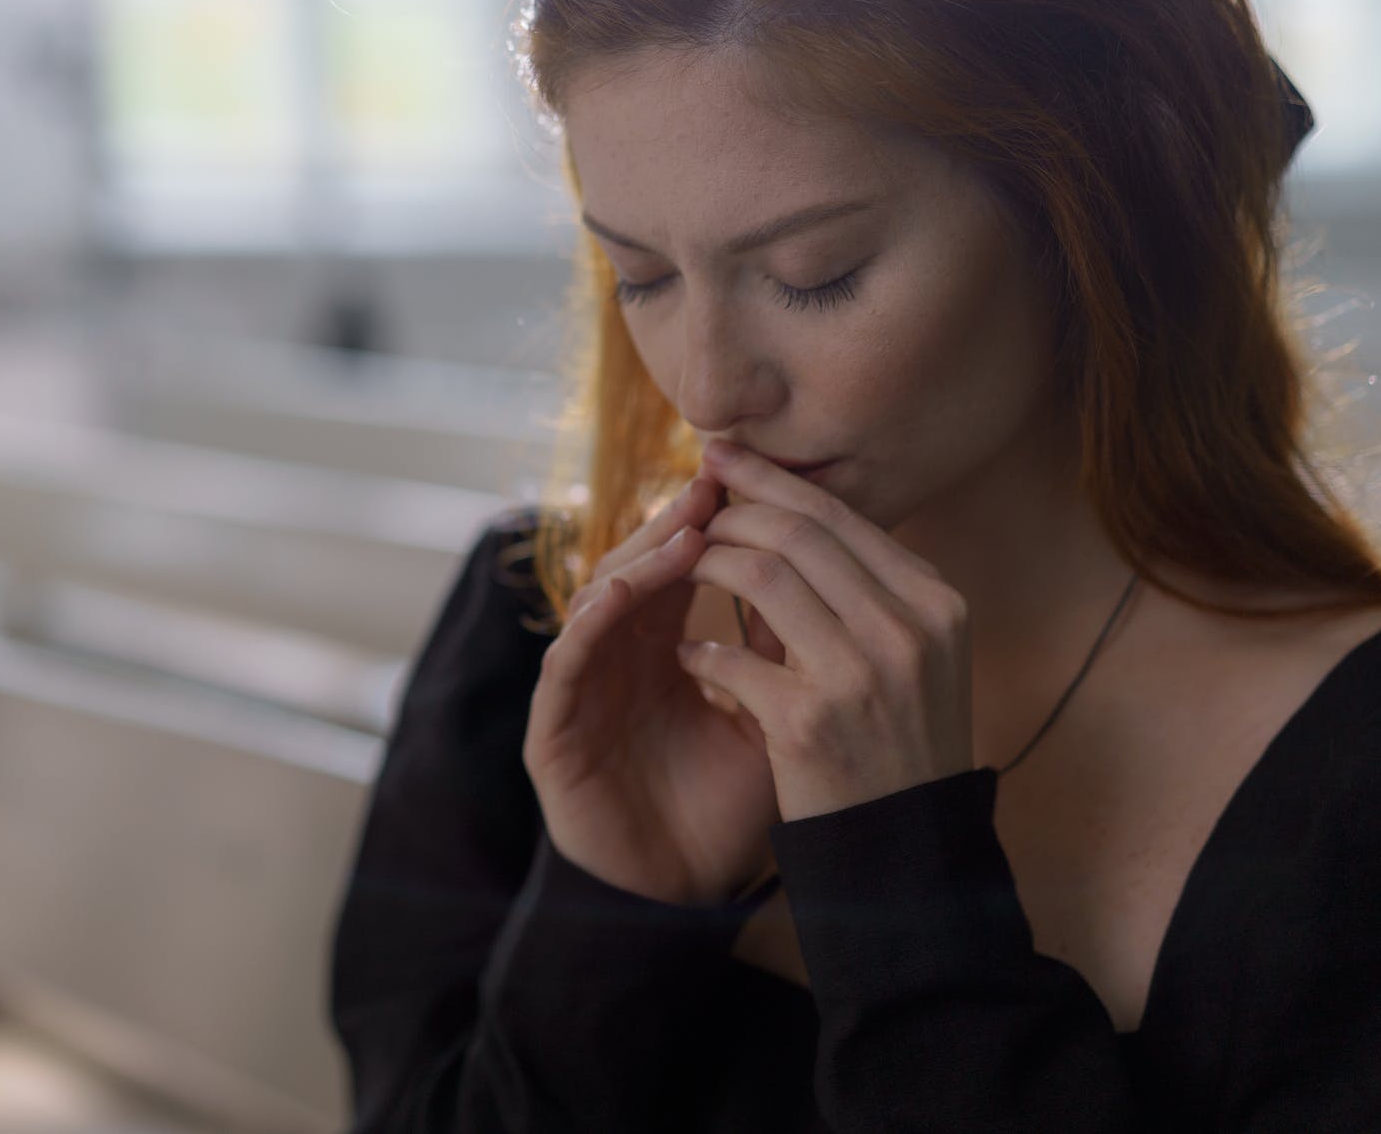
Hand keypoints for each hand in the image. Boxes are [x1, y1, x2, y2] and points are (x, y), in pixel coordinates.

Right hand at [523, 473, 781, 907]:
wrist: (681, 894)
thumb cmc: (726, 808)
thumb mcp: (771, 719)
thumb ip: (782, 655)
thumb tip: (827, 577)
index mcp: (663, 648)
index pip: (682, 567)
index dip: (712, 526)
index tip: (754, 487)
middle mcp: (616, 657)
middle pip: (637, 568)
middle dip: (674, 526)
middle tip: (714, 487)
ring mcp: (582, 689)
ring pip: (596, 601)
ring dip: (638, 563)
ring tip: (683, 534)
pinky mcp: (553, 729)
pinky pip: (562, 665)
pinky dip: (588, 624)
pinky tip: (622, 596)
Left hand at [676, 440, 974, 820]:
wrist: (909, 851)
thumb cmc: (902, 745)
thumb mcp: (915, 657)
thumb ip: (871, 590)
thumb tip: (794, 512)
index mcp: (936, 603)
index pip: (841, 516)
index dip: (772, 481)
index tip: (722, 459)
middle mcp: (906, 629)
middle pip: (797, 531)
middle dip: (730, 509)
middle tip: (686, 504)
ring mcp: (860, 674)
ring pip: (760, 575)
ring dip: (705, 565)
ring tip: (678, 571)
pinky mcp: (808, 722)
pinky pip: (731, 658)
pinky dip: (702, 654)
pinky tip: (688, 658)